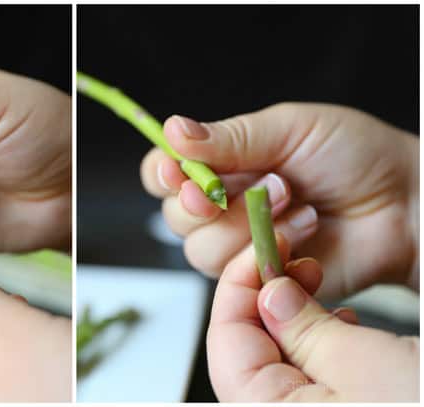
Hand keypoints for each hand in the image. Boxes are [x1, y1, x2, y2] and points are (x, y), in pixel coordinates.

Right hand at [140, 103, 417, 298]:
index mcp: (222, 162)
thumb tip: (172, 130)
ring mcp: (239, 243)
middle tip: (270, 183)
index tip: (179, 173)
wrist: (402, 204)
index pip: (163, 171)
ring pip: (200, 250)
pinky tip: (305, 237)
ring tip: (299, 207)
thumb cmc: (353, 156)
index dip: (162, 175)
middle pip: (175, 216)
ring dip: (249, 228)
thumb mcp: (289, 129)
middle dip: (216, 203)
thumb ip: (229, 137)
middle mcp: (222, 204)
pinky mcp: (259, 276)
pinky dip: (269, 254)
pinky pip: (234, 276)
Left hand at [206, 236, 418, 401]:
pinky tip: (342, 323)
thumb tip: (270, 293)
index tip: (260, 251)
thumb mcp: (368, 365)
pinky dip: (319, 342)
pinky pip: (309, 375)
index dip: (236, 289)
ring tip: (316, 283)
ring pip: (277, 358)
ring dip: (292, 316)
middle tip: (291, 261)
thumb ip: (306, 329)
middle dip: (265, 299)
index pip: (224, 343)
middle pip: (246, 349)